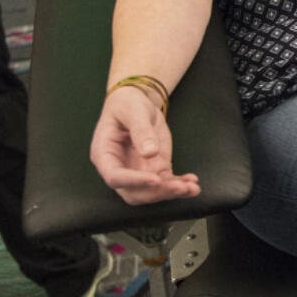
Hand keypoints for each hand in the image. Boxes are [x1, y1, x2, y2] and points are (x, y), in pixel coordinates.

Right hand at [90, 86, 199, 204]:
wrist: (137, 103)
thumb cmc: (127, 105)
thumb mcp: (133, 111)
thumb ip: (141, 131)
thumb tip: (150, 153)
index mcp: (105, 154)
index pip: (115, 177)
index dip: (134, 182)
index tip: (155, 179)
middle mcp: (120, 168)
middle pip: (134, 192)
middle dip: (157, 193)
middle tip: (179, 187)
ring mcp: (137, 171)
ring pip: (151, 192)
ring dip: (171, 192)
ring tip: (191, 187)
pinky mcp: (154, 168)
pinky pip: (166, 182)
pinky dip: (179, 185)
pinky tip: (192, 183)